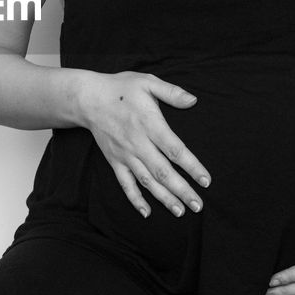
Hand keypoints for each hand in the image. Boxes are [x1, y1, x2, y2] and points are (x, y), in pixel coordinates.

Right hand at [80, 71, 212, 218]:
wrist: (88, 99)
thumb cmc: (120, 88)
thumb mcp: (147, 82)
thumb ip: (171, 92)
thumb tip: (193, 100)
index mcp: (150, 124)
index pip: (175, 150)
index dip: (192, 167)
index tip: (206, 181)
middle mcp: (138, 143)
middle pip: (163, 172)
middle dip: (182, 190)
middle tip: (198, 206)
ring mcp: (125, 155)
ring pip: (147, 181)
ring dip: (164, 198)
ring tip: (180, 211)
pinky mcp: (114, 161)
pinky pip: (125, 184)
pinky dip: (135, 199)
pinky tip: (147, 212)